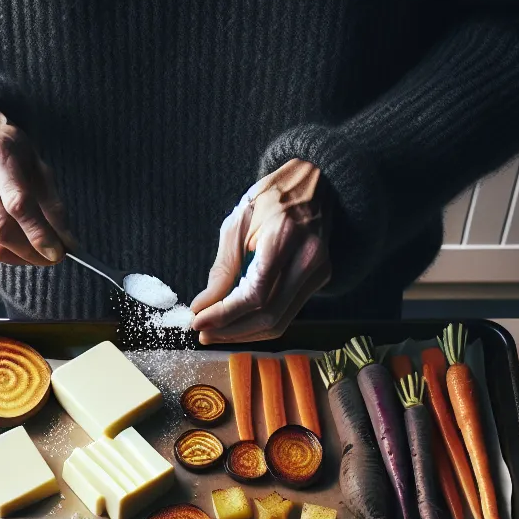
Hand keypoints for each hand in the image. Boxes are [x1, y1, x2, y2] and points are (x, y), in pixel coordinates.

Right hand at [0, 112, 72, 265]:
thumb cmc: (13, 155)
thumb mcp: (40, 169)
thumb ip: (53, 206)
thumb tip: (65, 243)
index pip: (18, 203)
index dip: (38, 232)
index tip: (57, 252)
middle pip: (0, 226)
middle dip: (29, 250)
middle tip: (50, 258)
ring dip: (18, 253)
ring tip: (36, 248)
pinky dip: (3, 249)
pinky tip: (15, 240)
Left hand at [190, 160, 330, 344]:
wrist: (311, 185)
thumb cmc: (270, 198)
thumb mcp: (237, 224)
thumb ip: (222, 269)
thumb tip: (202, 306)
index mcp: (285, 237)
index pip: (255, 294)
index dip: (225, 314)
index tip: (198, 321)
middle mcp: (309, 259)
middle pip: (269, 316)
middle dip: (232, 330)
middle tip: (203, 333)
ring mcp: (319, 272)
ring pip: (280, 322)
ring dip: (244, 333)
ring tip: (215, 331)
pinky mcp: (320, 280)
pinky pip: (287, 313)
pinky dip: (259, 322)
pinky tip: (237, 321)